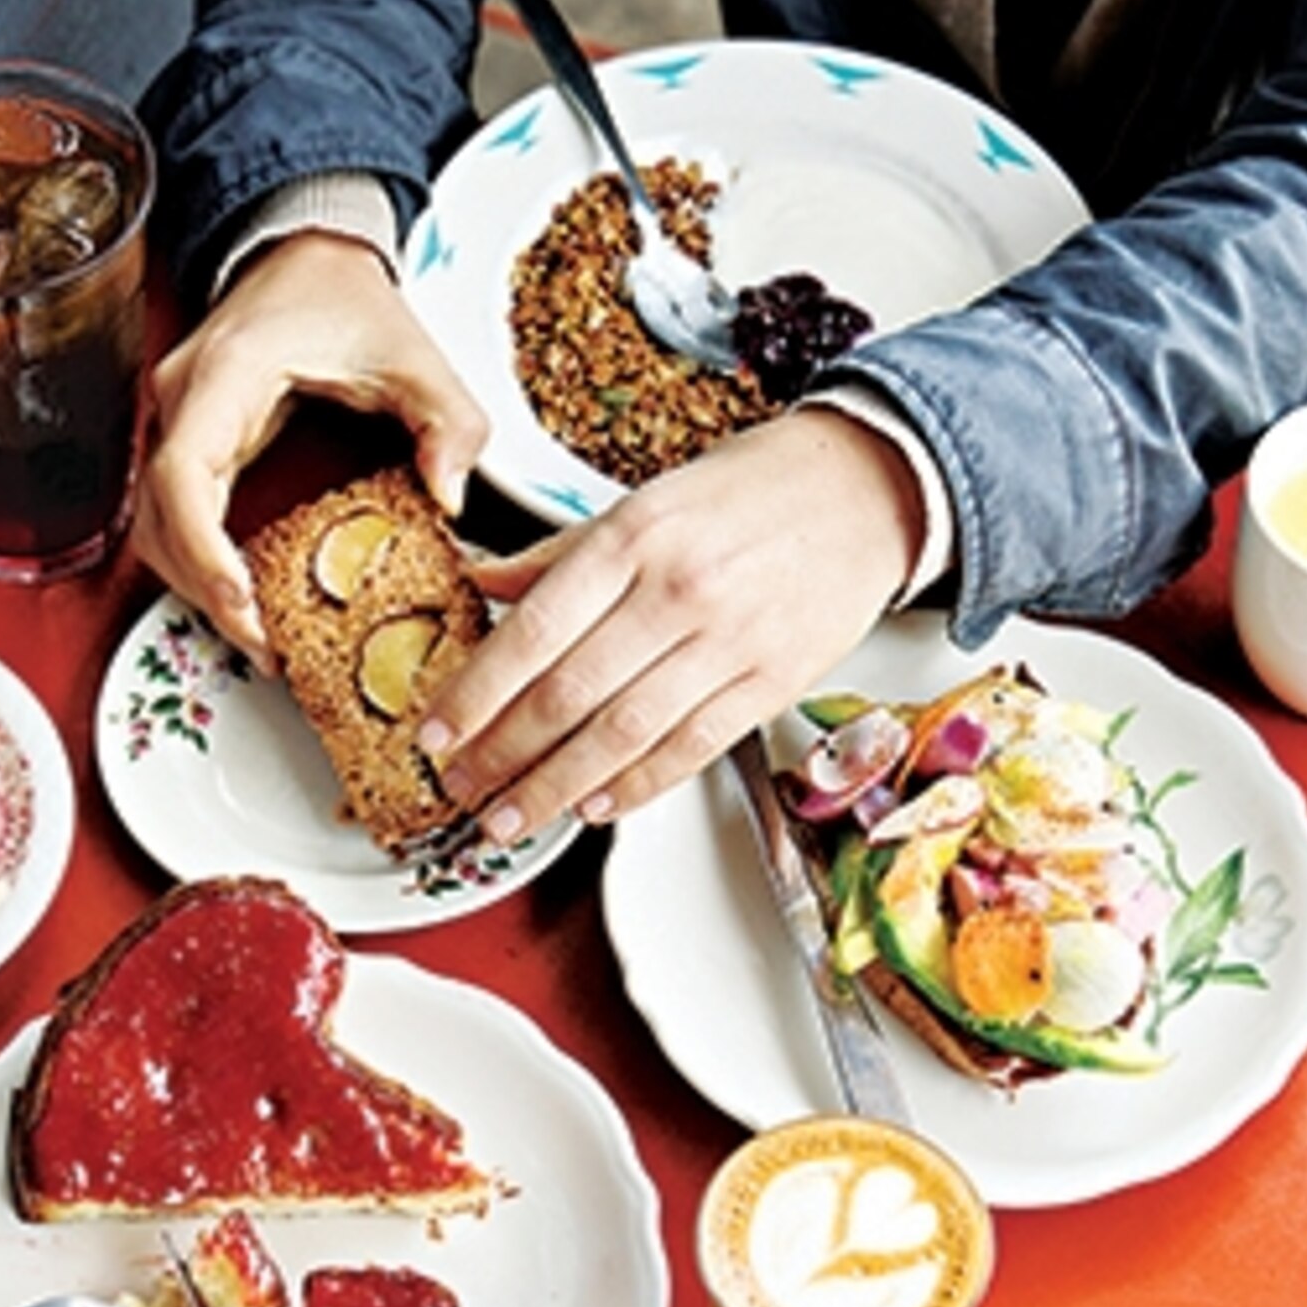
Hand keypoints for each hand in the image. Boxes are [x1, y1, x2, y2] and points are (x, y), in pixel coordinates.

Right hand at [134, 233, 492, 668]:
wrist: (307, 250)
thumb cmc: (345, 296)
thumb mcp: (416, 354)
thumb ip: (448, 422)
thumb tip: (451, 495)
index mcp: (228, 374)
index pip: (184, 475)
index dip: (203, 549)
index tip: (240, 601)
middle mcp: (184, 398)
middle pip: (160, 517)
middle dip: (204, 589)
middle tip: (263, 646)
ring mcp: (177, 419)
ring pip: (156, 524)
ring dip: (196, 585)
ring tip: (258, 636)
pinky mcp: (189, 438)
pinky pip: (175, 514)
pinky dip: (201, 561)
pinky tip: (245, 596)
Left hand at [414, 409, 924, 839]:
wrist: (868, 488)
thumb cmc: (755, 489)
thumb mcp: (646, 498)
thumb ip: (561, 552)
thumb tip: (482, 583)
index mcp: (634, 535)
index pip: (533, 632)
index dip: (477, 694)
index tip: (438, 733)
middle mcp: (678, 590)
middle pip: (569, 694)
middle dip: (504, 754)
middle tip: (464, 790)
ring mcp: (729, 642)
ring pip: (624, 734)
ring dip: (557, 787)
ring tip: (512, 818)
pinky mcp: (772, 682)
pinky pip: (690, 747)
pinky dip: (636, 786)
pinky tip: (595, 805)